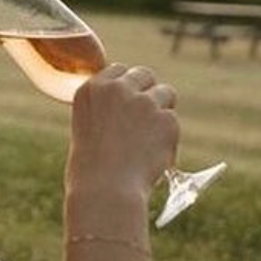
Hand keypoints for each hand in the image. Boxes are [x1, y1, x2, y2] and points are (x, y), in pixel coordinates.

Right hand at [65, 62, 180, 206]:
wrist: (106, 191)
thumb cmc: (91, 170)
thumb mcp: (88, 129)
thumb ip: (106, 110)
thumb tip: (129, 105)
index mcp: (92, 89)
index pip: (118, 69)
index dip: (127, 85)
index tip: (128, 99)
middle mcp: (118, 89)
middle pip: (144, 74)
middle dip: (148, 90)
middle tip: (148, 115)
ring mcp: (144, 102)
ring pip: (165, 93)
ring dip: (162, 111)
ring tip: (150, 139)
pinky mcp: (166, 119)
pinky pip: (172, 121)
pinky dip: (168, 137)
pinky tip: (153, 155)